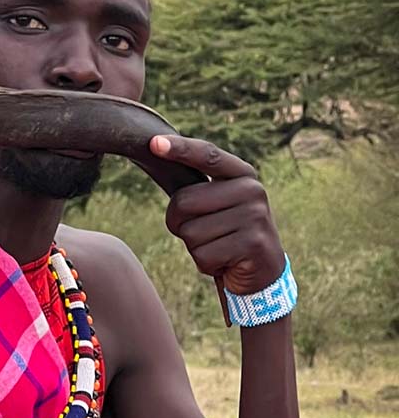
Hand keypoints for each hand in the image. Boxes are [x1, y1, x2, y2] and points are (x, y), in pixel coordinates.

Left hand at [150, 135, 284, 294]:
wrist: (262, 273)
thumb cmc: (227, 234)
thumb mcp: (217, 203)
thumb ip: (196, 186)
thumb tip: (158, 154)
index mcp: (242, 174)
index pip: (207, 155)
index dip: (180, 149)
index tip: (154, 144)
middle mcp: (252, 190)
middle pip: (183, 201)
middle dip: (180, 223)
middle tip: (205, 233)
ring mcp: (255, 217)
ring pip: (191, 232)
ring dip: (196, 246)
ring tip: (219, 247)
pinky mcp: (252, 244)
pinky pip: (203, 255)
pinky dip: (206, 264)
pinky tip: (226, 261)